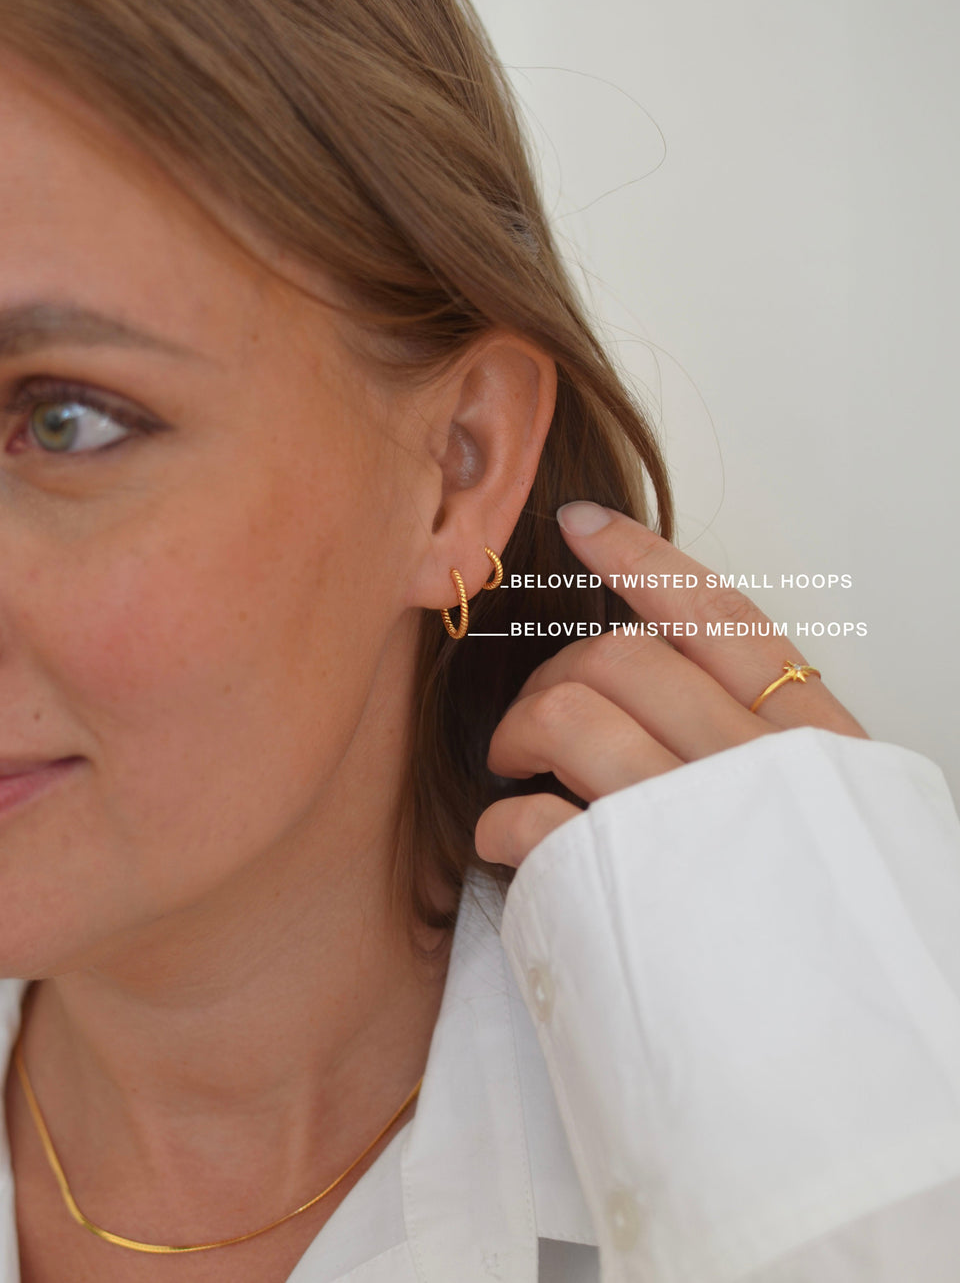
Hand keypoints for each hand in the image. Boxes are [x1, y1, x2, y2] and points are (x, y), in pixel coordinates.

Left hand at [475, 501, 868, 868]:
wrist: (835, 1051)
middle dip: (557, 670)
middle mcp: (748, 770)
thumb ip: (768, 734)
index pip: (721, 618)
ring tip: (514, 764)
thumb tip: (666, 669)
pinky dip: (501, 821)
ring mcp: (687, 827)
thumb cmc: (815, 905)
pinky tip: (507, 834)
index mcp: (809, 740)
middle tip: (540, 712)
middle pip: (622, 657)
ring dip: (519, 732)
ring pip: (568, 717)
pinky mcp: (628, 887)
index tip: (582, 522)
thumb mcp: (830, 802)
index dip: (642, 559)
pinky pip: (532, 819)